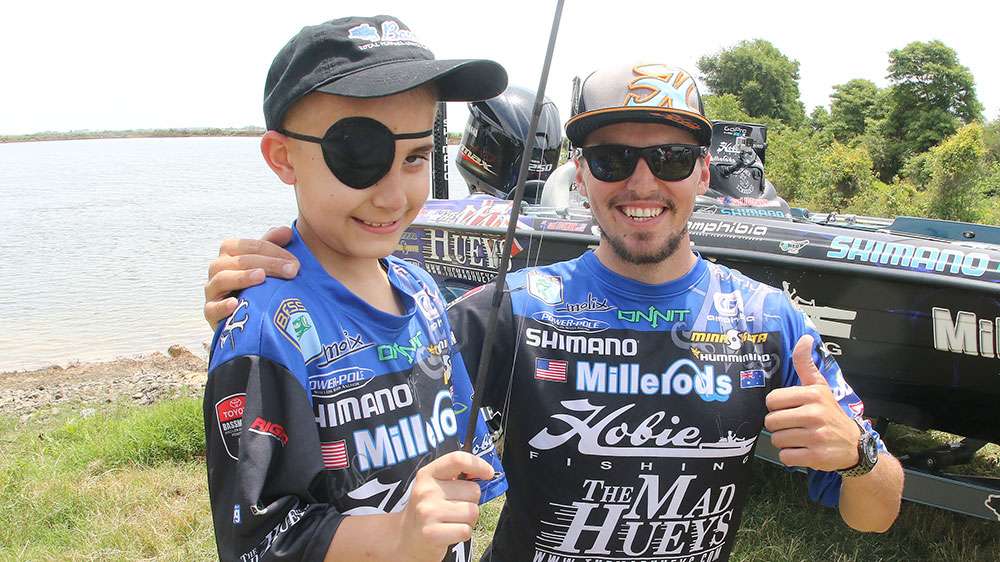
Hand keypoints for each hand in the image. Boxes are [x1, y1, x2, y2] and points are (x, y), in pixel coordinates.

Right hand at [203, 226, 298, 327]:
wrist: (244, 316)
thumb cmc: (257, 285)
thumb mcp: (265, 264)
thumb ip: (273, 245)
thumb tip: (287, 231)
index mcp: (229, 253)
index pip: (248, 246)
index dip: (273, 251)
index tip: (295, 262)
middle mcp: (217, 269)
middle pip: (239, 261)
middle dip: (268, 264)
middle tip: (291, 271)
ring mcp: (212, 291)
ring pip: (222, 279)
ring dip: (242, 277)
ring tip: (262, 277)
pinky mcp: (210, 313)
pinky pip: (212, 308)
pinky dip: (222, 306)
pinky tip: (235, 303)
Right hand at [396, 451, 491, 561]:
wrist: (405, 539)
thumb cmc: (428, 510)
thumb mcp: (435, 486)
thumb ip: (456, 477)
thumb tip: (485, 473)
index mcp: (427, 474)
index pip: (457, 459)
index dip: (478, 464)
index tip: (488, 473)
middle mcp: (426, 491)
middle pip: (473, 490)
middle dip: (471, 502)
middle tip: (455, 509)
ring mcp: (427, 512)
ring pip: (473, 511)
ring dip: (468, 519)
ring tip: (452, 521)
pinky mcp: (431, 533)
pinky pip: (466, 530)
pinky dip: (463, 533)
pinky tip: (450, 532)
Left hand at [764, 335, 859, 471]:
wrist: (854, 445)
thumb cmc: (830, 413)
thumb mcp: (820, 387)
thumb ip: (806, 364)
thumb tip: (804, 338)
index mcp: (812, 395)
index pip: (772, 400)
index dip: (776, 407)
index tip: (789, 409)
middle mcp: (815, 414)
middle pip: (771, 421)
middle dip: (779, 426)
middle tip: (795, 426)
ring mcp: (816, 436)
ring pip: (777, 440)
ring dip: (785, 441)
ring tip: (800, 438)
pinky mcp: (817, 457)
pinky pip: (785, 457)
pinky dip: (790, 456)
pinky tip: (804, 450)